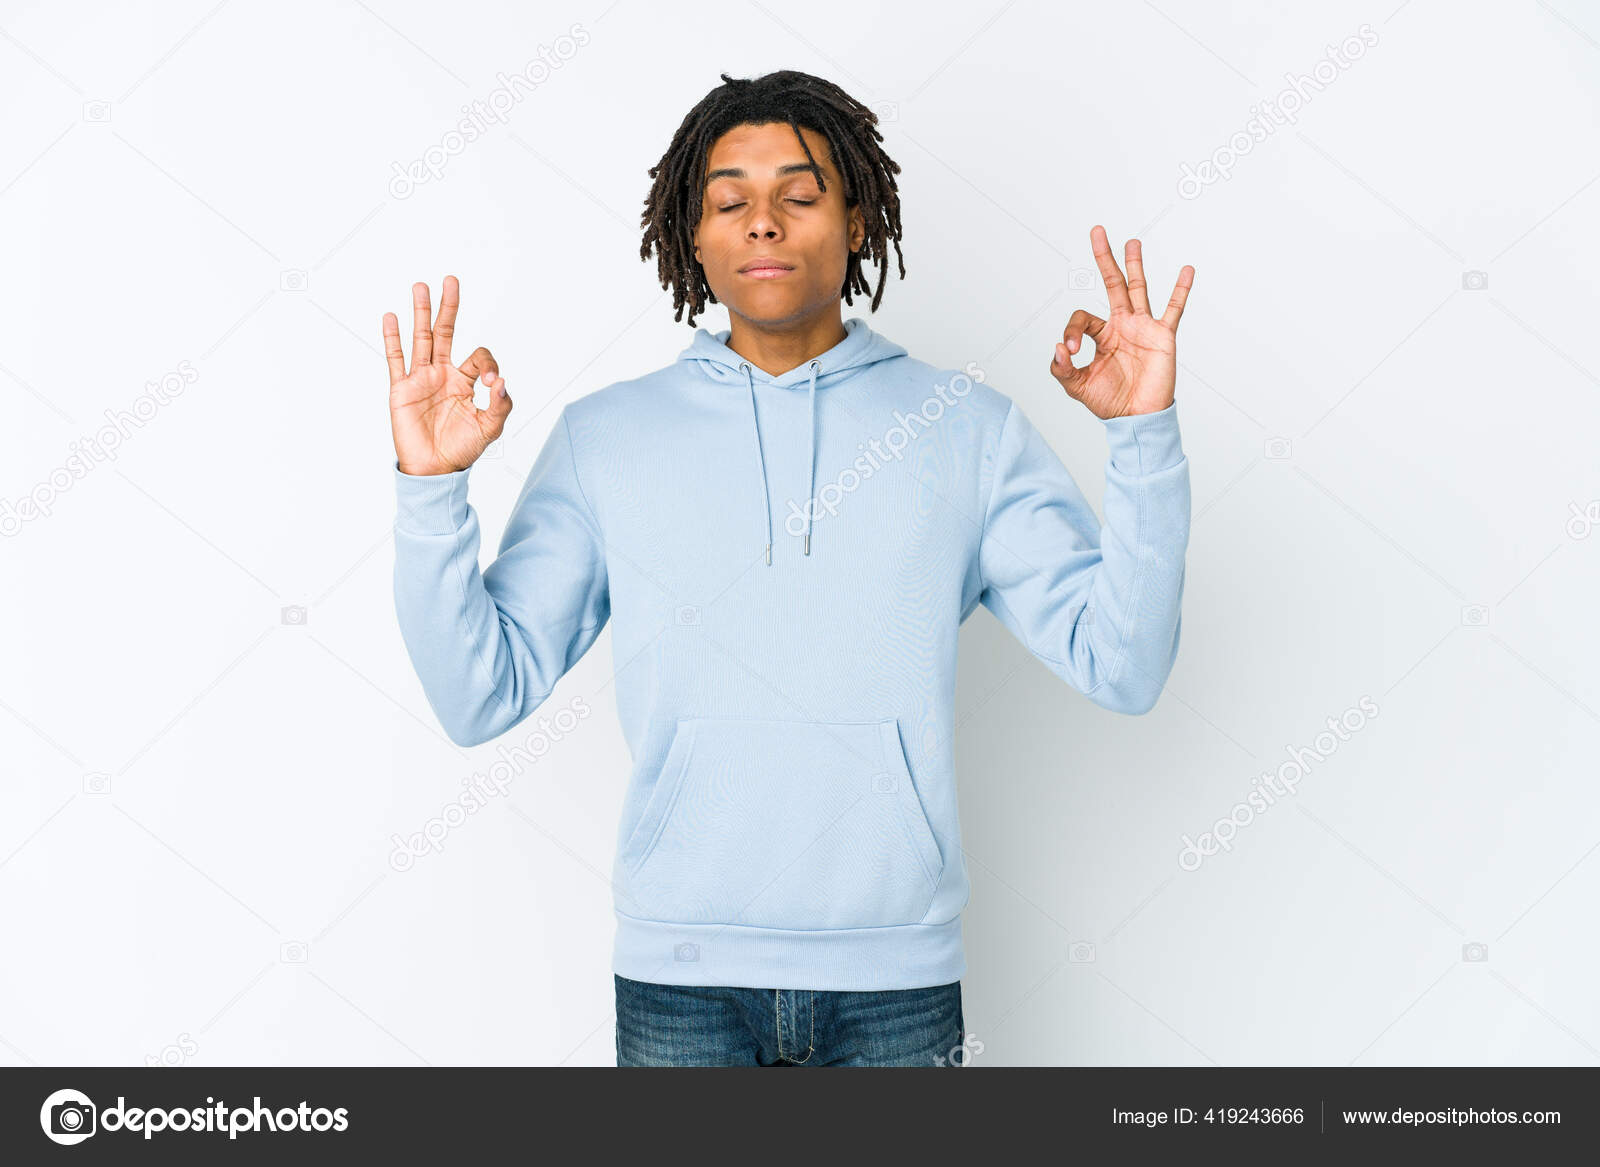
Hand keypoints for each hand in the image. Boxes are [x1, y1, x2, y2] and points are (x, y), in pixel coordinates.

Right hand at [385, 276, 510, 475]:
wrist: (435, 471)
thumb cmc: (462, 450)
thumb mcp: (490, 428)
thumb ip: (501, 405)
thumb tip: (502, 381)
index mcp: (465, 382)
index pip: (478, 357)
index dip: (487, 363)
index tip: (491, 381)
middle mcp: (442, 374)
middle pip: (445, 333)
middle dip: (449, 308)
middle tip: (451, 281)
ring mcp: (421, 379)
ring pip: (420, 339)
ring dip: (421, 312)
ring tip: (421, 287)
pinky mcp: (401, 389)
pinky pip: (396, 359)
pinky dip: (392, 338)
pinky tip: (391, 317)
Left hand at [1051, 226, 1193, 419]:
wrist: (1136, 418)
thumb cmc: (1109, 403)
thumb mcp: (1076, 386)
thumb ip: (1062, 368)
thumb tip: (1060, 347)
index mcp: (1101, 335)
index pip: (1082, 317)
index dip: (1072, 329)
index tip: (1072, 349)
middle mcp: (1122, 325)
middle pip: (1113, 284)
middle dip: (1104, 258)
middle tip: (1097, 231)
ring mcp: (1143, 327)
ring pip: (1138, 288)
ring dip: (1135, 264)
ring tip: (1132, 242)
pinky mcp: (1163, 336)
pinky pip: (1173, 309)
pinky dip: (1180, 290)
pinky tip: (1186, 270)